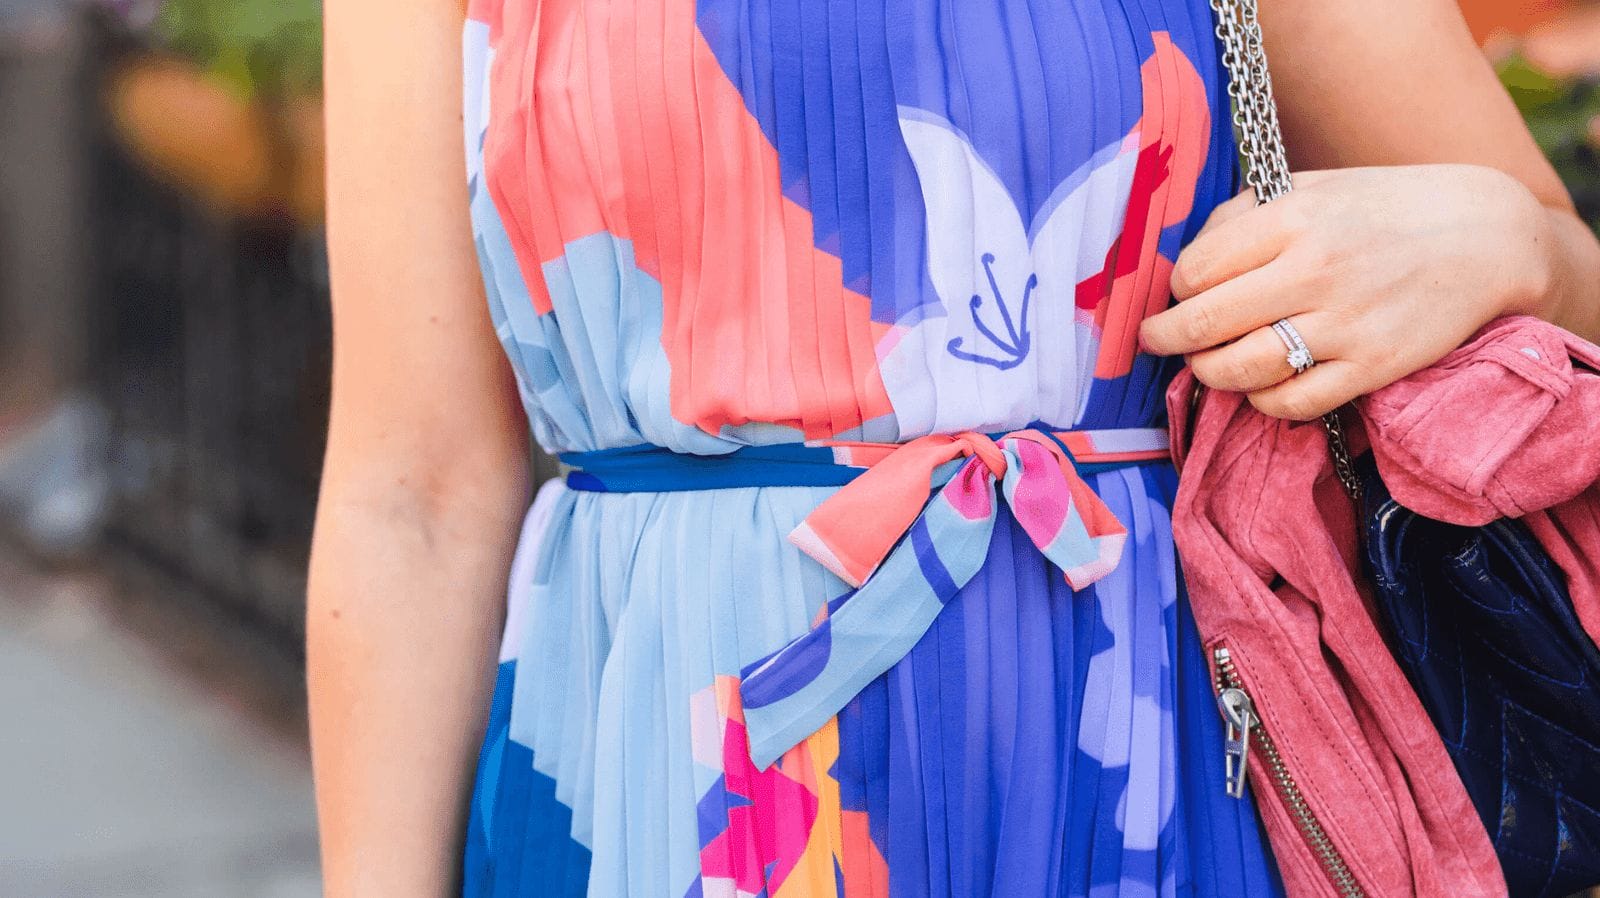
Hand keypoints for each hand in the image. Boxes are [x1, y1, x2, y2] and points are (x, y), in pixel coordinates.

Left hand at [1139, 164, 1557, 419]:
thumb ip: (1244, 218)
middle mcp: (1316, 270)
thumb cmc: (1382, 210)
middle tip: (1157, 340)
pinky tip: (1261, 385)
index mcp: (1294, 218)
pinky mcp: (1373, 366)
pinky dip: (1263, 401)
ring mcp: (1346, 323)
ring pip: (1240, 369)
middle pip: (1205, 323)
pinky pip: (1291, 402)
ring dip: (1210, 372)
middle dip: (1167, 338)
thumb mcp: (1310, 188)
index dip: (1176, 289)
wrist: (1486, 235)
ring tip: (1207, 363)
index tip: (1178, 294)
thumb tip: (1182, 263)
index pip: (1195, 270)